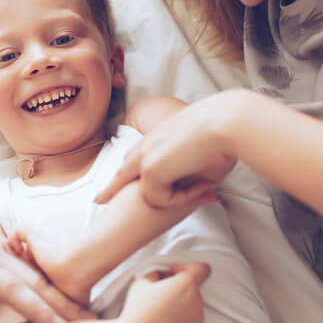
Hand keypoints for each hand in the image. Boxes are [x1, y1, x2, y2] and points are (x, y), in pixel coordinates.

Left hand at [96, 90, 255, 207]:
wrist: (226, 122)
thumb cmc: (224, 136)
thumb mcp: (203, 156)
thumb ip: (191, 172)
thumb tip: (200, 187)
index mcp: (159, 137)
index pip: (136, 154)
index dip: (128, 167)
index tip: (121, 170)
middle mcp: (148, 145)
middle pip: (124, 171)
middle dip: (111, 189)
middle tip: (97, 201)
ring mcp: (145, 157)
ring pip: (151, 193)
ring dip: (180, 197)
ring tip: (209, 185)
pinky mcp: (149, 170)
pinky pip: (160, 199)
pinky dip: (182, 198)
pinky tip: (202, 185)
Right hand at [119, 263, 210, 322]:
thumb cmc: (137, 309)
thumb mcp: (143, 279)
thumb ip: (158, 271)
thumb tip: (164, 275)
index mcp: (186, 284)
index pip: (202, 268)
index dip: (187, 268)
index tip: (174, 274)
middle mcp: (197, 302)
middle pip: (194, 288)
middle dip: (180, 288)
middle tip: (162, 294)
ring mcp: (198, 320)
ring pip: (194, 305)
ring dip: (182, 304)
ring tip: (162, 312)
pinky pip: (193, 322)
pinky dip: (183, 320)